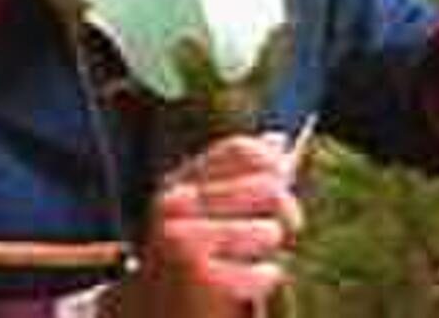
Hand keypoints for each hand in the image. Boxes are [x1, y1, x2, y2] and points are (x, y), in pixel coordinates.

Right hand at [104, 133, 302, 317]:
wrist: (151, 316)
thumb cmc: (192, 260)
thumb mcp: (209, 210)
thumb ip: (241, 174)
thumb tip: (278, 140)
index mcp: (179, 181)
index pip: (239, 150)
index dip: (271, 162)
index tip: (284, 179)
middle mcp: (175, 203)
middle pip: (265, 187)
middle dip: (286, 209)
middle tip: (287, 225)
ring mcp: (184, 239)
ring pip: (269, 230)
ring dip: (273, 247)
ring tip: (262, 253)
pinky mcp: (198, 278)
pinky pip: (264, 273)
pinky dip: (266, 277)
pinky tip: (256, 278)